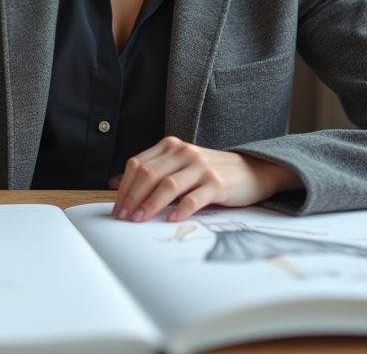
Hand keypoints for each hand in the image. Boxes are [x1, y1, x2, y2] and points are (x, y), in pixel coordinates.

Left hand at [109, 136, 301, 222]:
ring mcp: (201, 167)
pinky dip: (181, 209)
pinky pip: (194, 197)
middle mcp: (184, 153)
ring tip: (140, 220)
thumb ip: (151, 172)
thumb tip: (115, 183)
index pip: (138, 164)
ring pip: (168, 185)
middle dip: (132, 198)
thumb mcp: (178, 167)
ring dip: (150, 205)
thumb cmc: (210, 172)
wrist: (251, 171)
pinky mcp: (217, 183)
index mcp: (171, 147)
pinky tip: (172, 219)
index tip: (117, 207)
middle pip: (149, 174)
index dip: (124, 187)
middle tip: (124, 217)